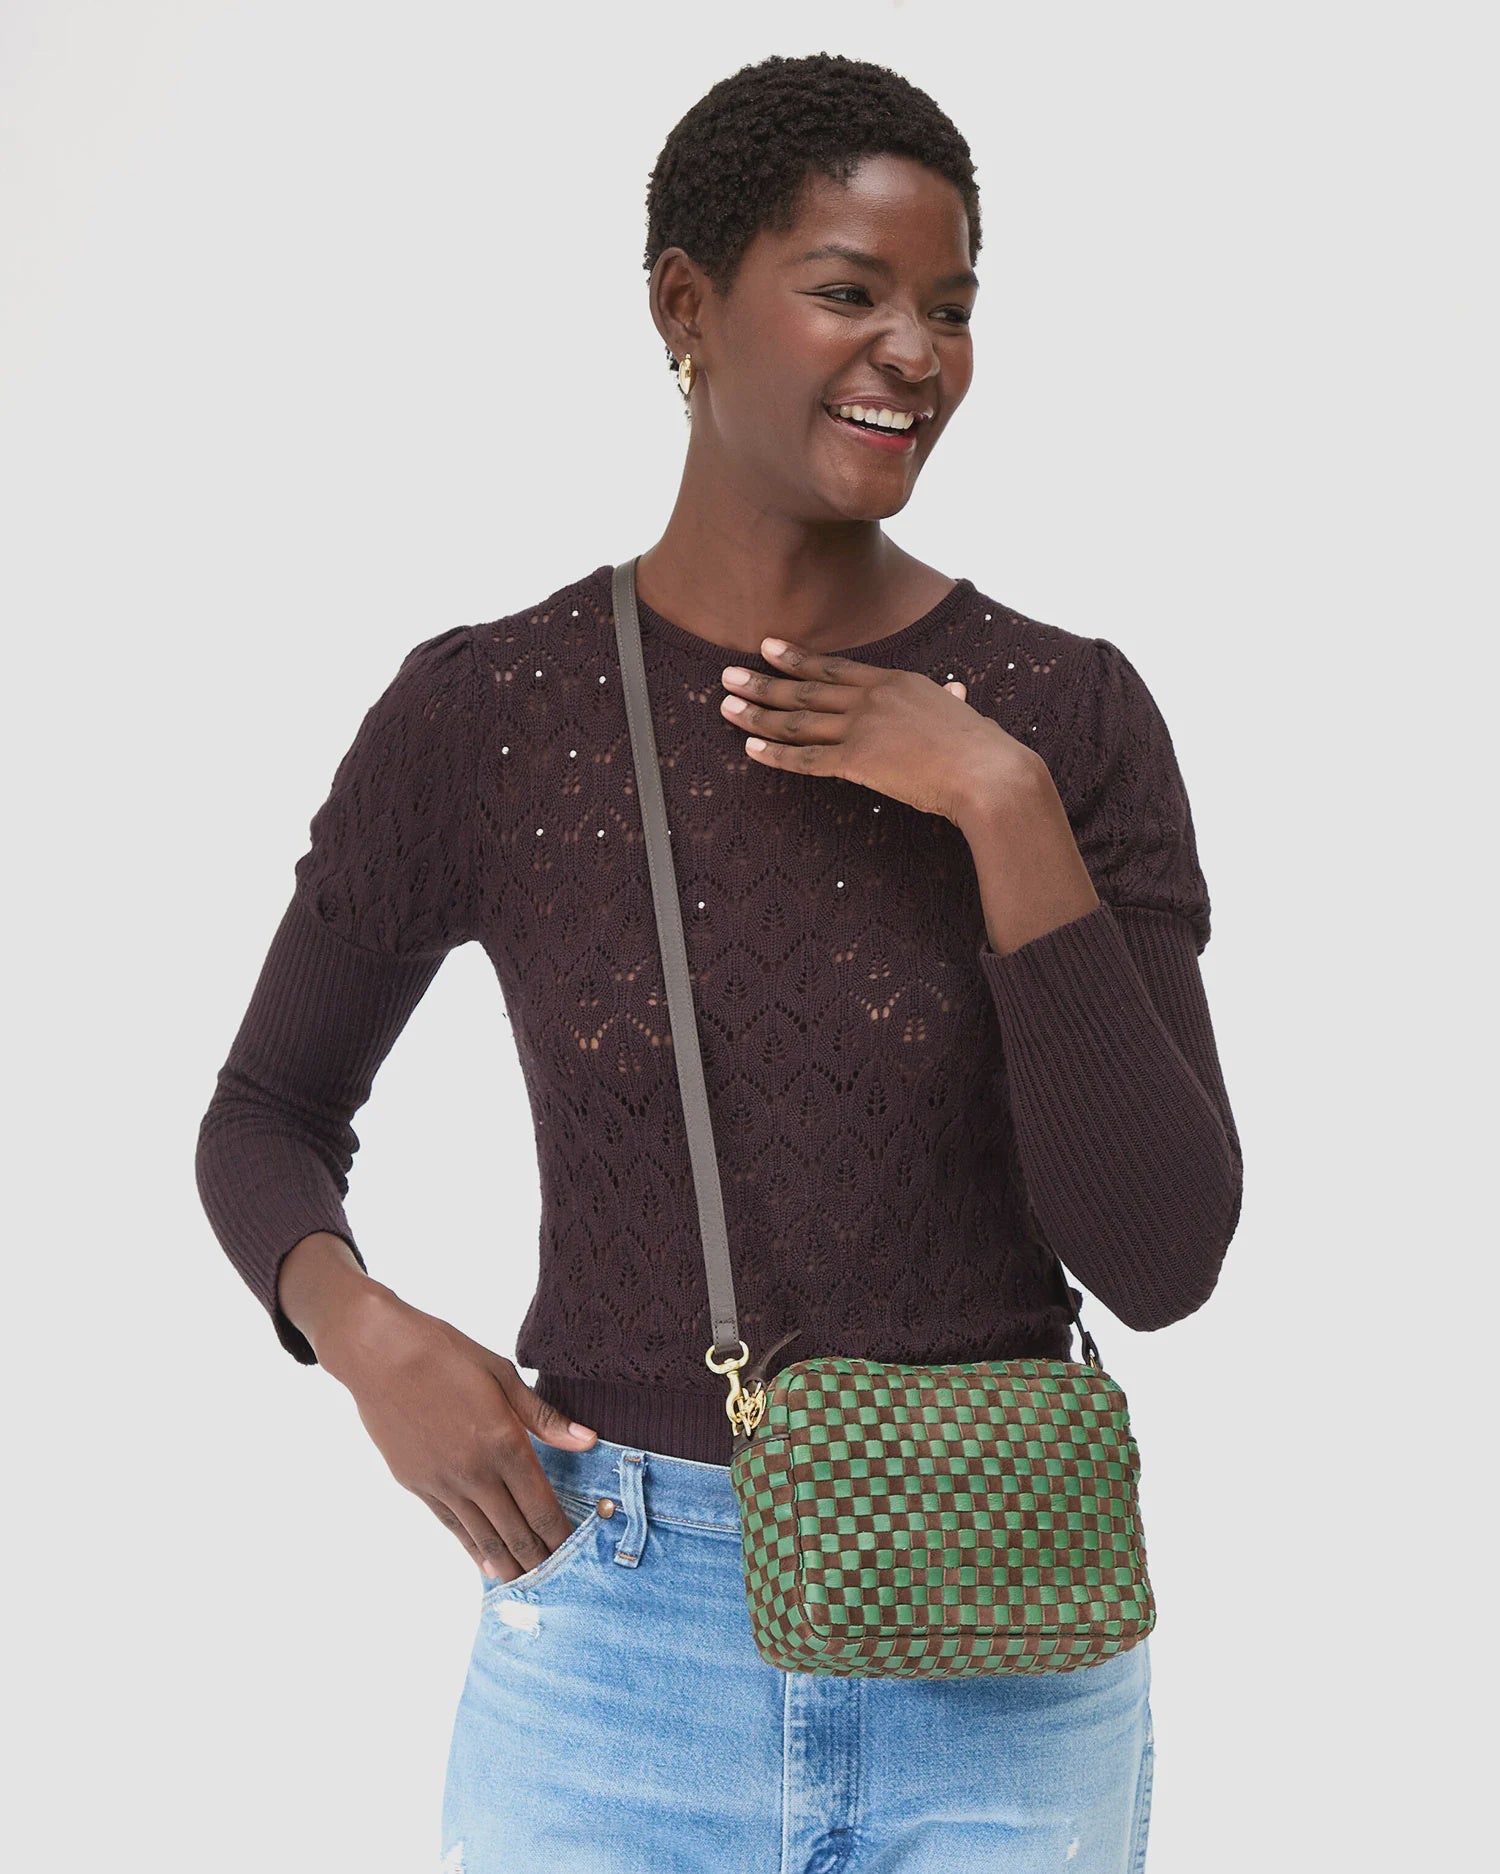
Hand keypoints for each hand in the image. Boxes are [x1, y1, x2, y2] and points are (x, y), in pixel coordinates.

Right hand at [321, 1286, 597, 1582]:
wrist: (378, 1354)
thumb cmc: (445, 1354)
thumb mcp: (502, 1375)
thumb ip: (545, 1417)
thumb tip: (588, 1441)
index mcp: (503, 1443)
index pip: (540, 1506)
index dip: (561, 1535)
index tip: (577, 1552)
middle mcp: (474, 1472)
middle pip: (514, 1531)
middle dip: (538, 1559)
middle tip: (557, 1579)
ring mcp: (442, 1483)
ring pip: (482, 1537)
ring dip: (507, 1564)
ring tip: (526, 1584)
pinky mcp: (416, 1485)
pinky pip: (452, 1526)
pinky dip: (472, 1549)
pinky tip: (485, 1562)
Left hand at [718, 637, 1039, 823]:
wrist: (988, 773)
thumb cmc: (982, 748)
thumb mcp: (961, 715)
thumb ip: (949, 702)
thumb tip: (955, 692)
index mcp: (895, 682)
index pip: (835, 668)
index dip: (798, 658)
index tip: (768, 647)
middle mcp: (872, 698)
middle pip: (805, 689)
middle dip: (762, 682)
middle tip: (727, 675)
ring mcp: (863, 728)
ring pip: (797, 720)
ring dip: (758, 714)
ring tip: (726, 707)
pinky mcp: (858, 761)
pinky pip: (806, 758)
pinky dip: (775, 754)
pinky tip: (750, 749)